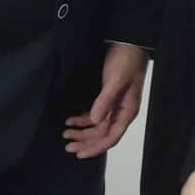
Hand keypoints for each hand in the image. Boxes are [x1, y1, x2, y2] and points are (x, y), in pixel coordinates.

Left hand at [65, 43, 148, 158]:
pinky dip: (83, 119)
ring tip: (66, 133)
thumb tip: (95, 122)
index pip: (111, 137)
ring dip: (82, 131)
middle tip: (67, 145)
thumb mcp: (115, 81)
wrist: (128, 41)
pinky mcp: (108, 96)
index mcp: (127, 111)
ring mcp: (115, 105)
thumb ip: (105, 101)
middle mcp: (121, 111)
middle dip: (85, 141)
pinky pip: (96, 114)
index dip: (95, 147)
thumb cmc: (125, 61)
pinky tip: (71, 120)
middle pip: (102, 134)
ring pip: (97, 126)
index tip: (79, 153)